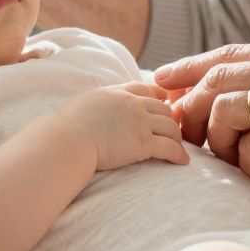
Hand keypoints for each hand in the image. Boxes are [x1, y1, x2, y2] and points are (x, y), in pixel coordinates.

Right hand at [55, 83, 188, 171]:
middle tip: (174, 130)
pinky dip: (179, 154)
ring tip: (179, 146)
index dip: (159, 96)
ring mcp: (140, 123)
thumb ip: (100, 101)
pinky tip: (182, 161)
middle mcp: (133, 104)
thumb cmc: (67, 127)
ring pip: (171, 126)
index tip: (165, 102)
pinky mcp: (143, 143)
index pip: (146, 89)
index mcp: (118, 93)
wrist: (67, 141)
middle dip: (171, 118)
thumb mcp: (85, 103)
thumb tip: (98, 107)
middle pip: (163, 108)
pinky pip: (169, 147)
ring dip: (177, 137)